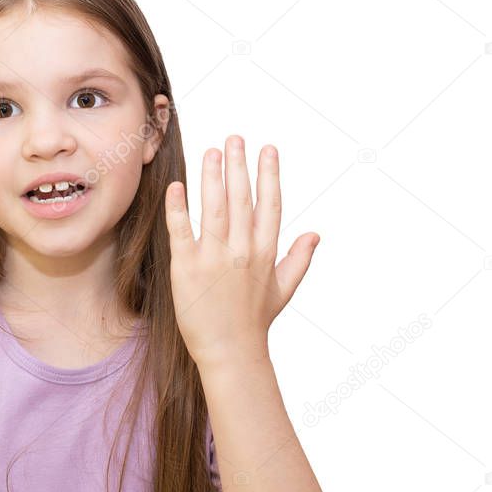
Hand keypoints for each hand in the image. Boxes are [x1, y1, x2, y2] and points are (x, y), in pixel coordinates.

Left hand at [163, 135, 319, 371]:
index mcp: (265, 253)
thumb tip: (315, 234)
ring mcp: (214, 258)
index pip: (270, 204)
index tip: (268, 148)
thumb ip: (299, 259)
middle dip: (239, 166)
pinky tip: (176, 186)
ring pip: (214, 208)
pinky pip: (182, 232)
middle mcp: (242, 251)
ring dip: (212, 177)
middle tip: (234, 138)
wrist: (230, 353)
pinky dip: (179, 208)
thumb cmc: (254, 322)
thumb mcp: (284, 290)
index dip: (269, 175)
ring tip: (211, 151)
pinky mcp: (187, 268)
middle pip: (241, 199)